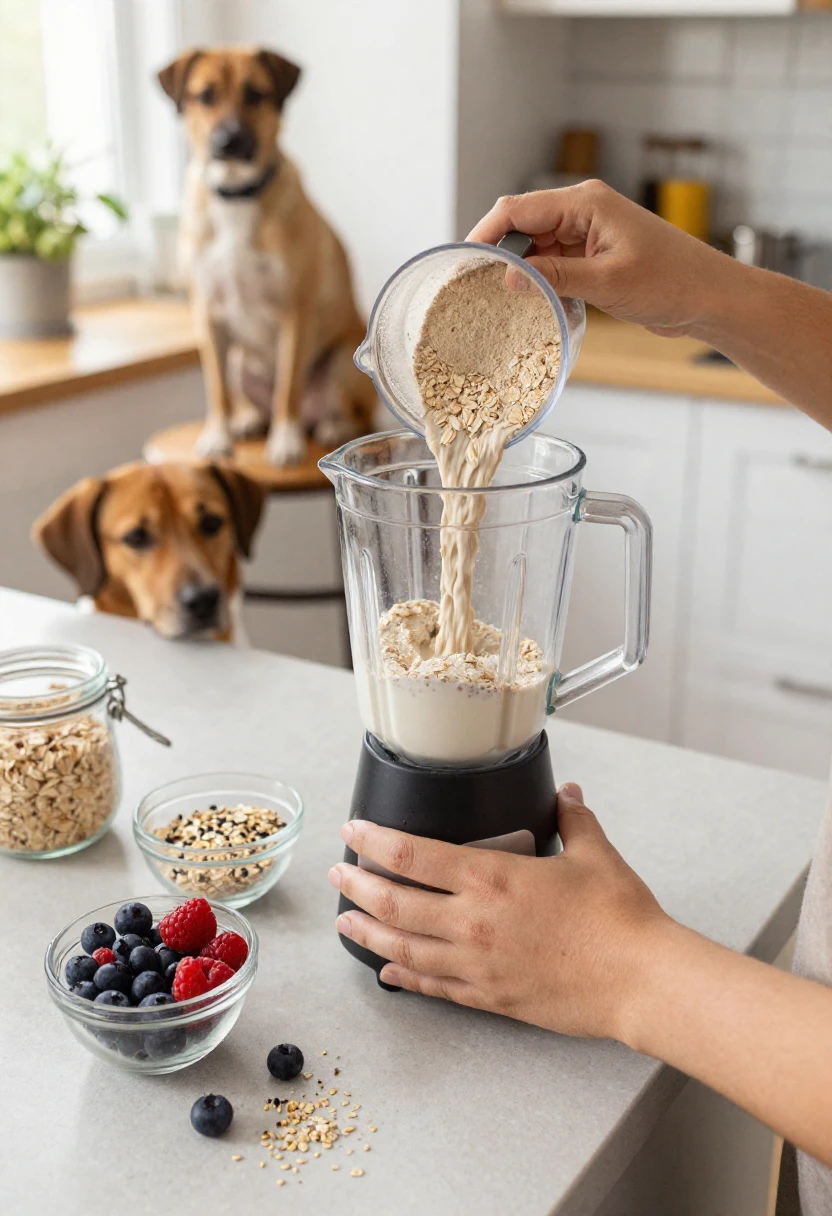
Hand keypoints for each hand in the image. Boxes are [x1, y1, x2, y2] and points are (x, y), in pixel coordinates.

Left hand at [329, 783, 668, 1039]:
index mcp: (492, 878)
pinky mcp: (491, 998)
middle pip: (393, 904)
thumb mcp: (594, 854)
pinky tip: (388, 971)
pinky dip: (405, 976)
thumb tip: (568, 795)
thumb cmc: (619, 917)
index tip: (352, 831)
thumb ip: (573, 820)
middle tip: (336, 874)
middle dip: (356, 887)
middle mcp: (473, 922)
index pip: (411, 855)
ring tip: (344, 923)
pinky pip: (434, 987)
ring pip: (403, 949)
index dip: (373, 842)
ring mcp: (477, 965)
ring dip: (367, 934)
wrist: (641, 980)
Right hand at [467, 180, 733, 338]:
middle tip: (475, 287)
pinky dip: (540, 281)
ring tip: (499, 301)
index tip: (463, 262)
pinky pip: (553, 263)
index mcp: (585, 203)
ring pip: (535, 247)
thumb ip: (554, 277)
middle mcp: (582, 211)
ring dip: (520, 271)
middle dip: (499, 254)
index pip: (517, 209)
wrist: (709, 297)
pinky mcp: (593, 255)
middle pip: (521, 225)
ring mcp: (587, 233)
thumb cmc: (670, 282)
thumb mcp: (606, 281)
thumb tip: (507, 277)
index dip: (485, 233)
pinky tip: (531, 304)